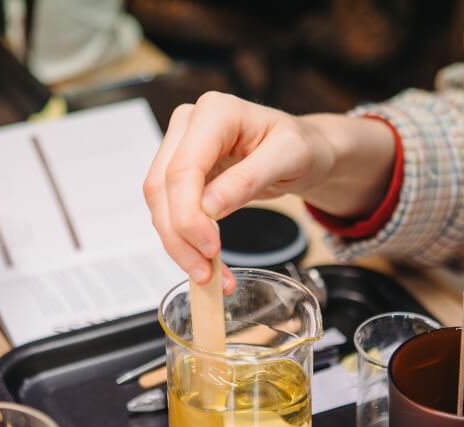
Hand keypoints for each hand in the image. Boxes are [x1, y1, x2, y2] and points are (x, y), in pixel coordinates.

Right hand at [143, 92, 395, 289]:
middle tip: (206, 274)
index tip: (211, 249)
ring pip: (160, 204)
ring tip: (208, 276)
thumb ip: (248, 179)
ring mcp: (180, 148)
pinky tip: (205, 262)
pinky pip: (170, 211)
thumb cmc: (300, 146)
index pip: (183, 168)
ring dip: (179, 245)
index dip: (188, 214)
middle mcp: (189, 125)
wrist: (303, 150)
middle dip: (180, 237)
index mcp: (215, 112)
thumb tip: (209, 207)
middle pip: (162, 188)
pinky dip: (184, 241)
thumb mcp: (289, 158)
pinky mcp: (181, 174)